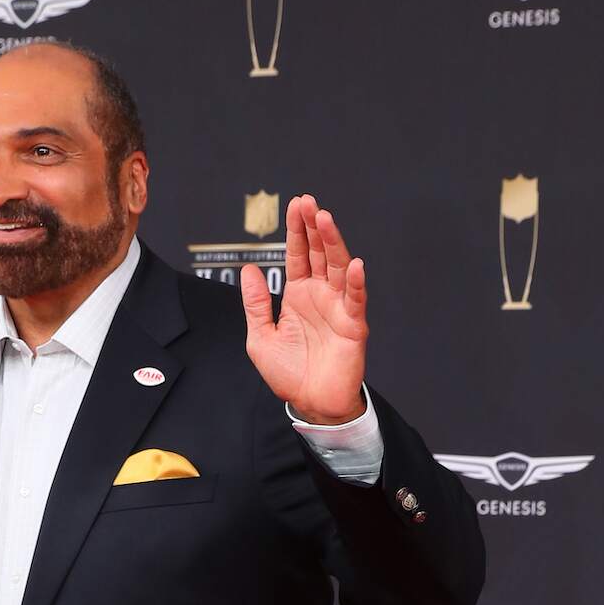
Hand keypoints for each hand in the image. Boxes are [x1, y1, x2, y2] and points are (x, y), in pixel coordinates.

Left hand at [240, 195, 367, 423]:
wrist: (309, 402)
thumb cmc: (288, 372)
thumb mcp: (260, 336)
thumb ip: (256, 304)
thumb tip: (248, 270)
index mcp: (298, 295)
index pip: (297, 255)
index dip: (296, 231)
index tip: (295, 205)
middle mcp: (319, 295)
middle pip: (317, 253)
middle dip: (313, 227)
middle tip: (307, 202)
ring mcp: (338, 308)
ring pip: (336, 268)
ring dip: (332, 243)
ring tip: (324, 219)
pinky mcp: (353, 325)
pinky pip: (354, 300)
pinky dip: (354, 282)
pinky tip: (352, 264)